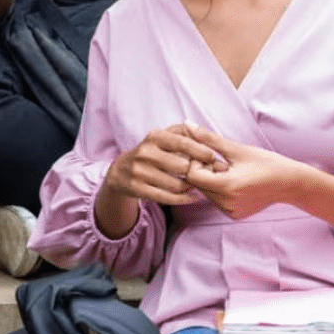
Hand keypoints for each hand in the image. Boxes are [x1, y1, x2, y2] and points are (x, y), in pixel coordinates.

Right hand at [102, 124, 222, 206]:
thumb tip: (211, 138)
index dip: (200, 150)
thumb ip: (185, 134)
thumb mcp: (163, 137)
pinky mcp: (137, 188)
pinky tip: (193, 197)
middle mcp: (145, 152)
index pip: (183, 142)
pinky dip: (183, 199)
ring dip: (191, 187)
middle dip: (197, 172)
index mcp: (155, 136)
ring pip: (175, 184)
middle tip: (208, 175)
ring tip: (199, 185)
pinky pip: (166, 197)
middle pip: (181, 166)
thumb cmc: (152, 152)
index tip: (213, 157)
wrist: (120, 171)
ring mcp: (139, 171)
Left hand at [182, 124, 302, 220]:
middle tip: (222, 161)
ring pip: (205, 192)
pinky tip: (235, 181)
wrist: (289, 183)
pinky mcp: (234, 215)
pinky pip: (216, 200)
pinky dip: (218, 189)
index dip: (198, 161)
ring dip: (210, 179)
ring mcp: (230, 212)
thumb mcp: (237, 149)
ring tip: (230, 171)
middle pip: (197, 184)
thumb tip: (186, 124)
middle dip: (204, 170)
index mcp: (227, 187)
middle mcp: (227, 204)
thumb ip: (209, 138)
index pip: (192, 174)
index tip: (213, 154)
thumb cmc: (266, 162)